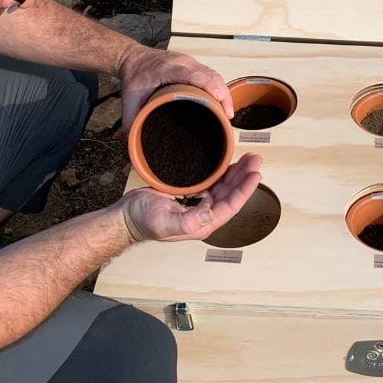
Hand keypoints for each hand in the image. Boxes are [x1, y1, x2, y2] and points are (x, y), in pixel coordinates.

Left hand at [117, 46, 234, 131]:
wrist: (133, 57)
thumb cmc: (134, 76)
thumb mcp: (128, 98)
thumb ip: (130, 119)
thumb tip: (133, 140)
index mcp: (169, 68)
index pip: (195, 75)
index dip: (210, 87)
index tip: (221, 103)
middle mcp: (183, 62)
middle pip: (211, 75)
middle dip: (223, 94)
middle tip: (228, 116)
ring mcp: (190, 62)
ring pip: (214, 74)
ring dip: (223, 91)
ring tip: (227, 113)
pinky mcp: (194, 64)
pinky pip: (211, 74)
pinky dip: (218, 87)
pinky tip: (221, 102)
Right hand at [118, 153, 262, 242]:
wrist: (126, 216)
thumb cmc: (142, 221)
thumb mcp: (164, 222)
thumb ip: (188, 221)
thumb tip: (210, 213)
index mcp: (202, 224)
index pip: (231, 206)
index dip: (245, 190)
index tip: (256, 174)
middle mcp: (204, 214)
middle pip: (231, 194)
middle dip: (244, 177)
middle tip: (255, 159)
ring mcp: (198, 205)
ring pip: (224, 188)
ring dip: (236, 174)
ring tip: (247, 159)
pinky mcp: (190, 195)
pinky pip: (211, 183)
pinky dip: (221, 173)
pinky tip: (227, 163)